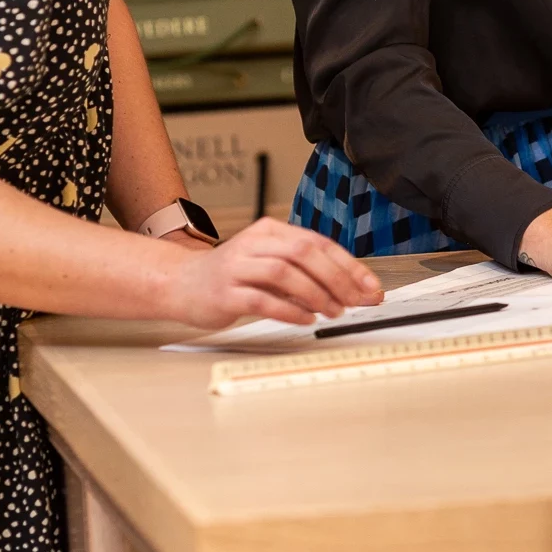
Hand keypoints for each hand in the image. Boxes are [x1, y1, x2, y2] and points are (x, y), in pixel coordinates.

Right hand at [161, 216, 384, 329]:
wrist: (182, 283)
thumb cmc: (231, 276)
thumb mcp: (268, 262)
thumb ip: (302, 271)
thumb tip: (349, 289)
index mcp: (270, 231)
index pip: (318, 242)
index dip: (349, 265)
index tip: (370, 287)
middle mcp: (254, 243)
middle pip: (304, 252)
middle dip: (337, 278)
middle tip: (356, 301)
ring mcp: (238, 266)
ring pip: (285, 272)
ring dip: (316, 294)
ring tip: (333, 312)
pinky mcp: (225, 291)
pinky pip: (262, 299)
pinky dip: (289, 310)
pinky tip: (306, 320)